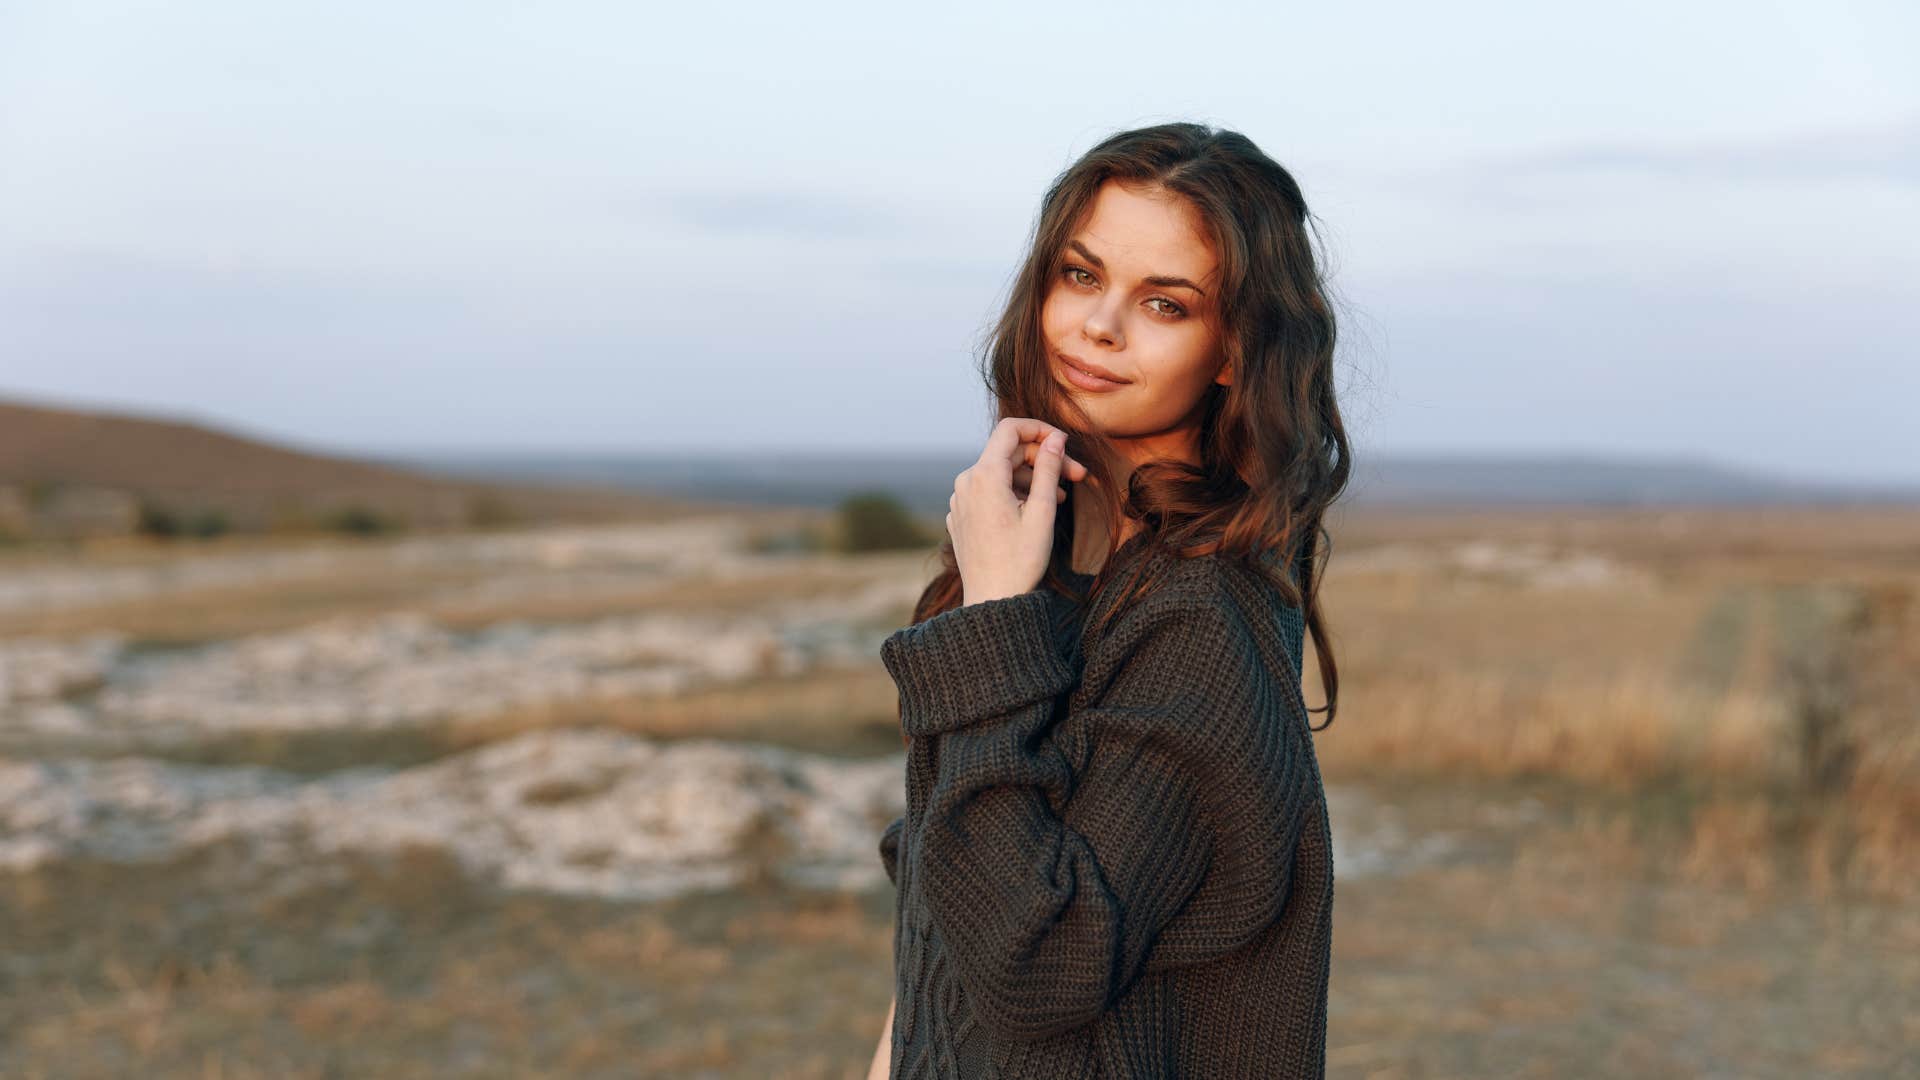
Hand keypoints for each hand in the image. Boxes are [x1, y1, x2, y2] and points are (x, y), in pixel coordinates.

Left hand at [947, 418, 1086, 605]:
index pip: (1010, 429)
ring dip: (1032, 478)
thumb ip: (1049, 469)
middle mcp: (965, 482)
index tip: (1065, 443)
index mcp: (984, 476)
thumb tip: (1056, 438)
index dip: (1040, 430)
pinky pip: (989, 492)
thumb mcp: (1043, 511)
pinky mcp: (961, 516)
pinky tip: (1035, 511)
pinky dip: (1013, 493)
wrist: (992, 601)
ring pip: (1000, 473)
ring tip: (1061, 498)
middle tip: (1077, 475)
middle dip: (1044, 459)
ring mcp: (960, 500)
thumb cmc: (1020, 560)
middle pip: (1008, 453)